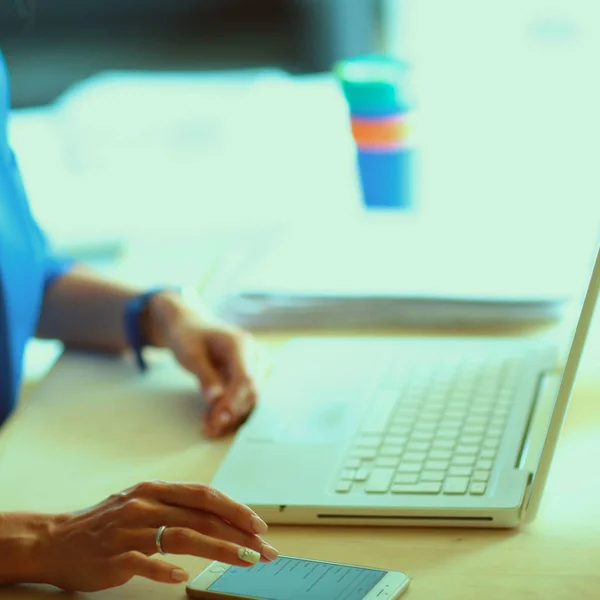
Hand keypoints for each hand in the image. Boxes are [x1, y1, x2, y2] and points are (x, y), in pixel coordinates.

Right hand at [38, 480, 278, 591]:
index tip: (258, 526)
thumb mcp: (142, 503)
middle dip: (238, 532)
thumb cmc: (106, 523)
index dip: (235, 508)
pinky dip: (164, 568)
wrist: (55, 539)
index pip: (205, 496)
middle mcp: (146, 504)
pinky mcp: (114, 555)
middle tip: (264, 549)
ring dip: (220, 549)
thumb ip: (176, 507)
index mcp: (156, 490)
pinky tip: (182, 577)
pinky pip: (144, 562)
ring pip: (184, 536)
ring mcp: (130, 529)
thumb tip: (219, 517)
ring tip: (245, 561)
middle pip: (202, 516)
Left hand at [146, 291, 264, 436]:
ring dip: (230, 417)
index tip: (220, 419)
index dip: (235, 401)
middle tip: (209, 428)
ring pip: (250, 400)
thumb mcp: (190, 354)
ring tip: (208, 428)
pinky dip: (229, 413)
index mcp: (241, 344)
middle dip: (231, 413)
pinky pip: (244, 400)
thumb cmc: (190, 338)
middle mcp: (255, 355)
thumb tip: (216, 398)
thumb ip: (204, 375)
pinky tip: (211, 422)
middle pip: (251, 391)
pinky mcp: (252, 379)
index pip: (245, 377)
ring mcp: (256, 367)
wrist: (193, 329)